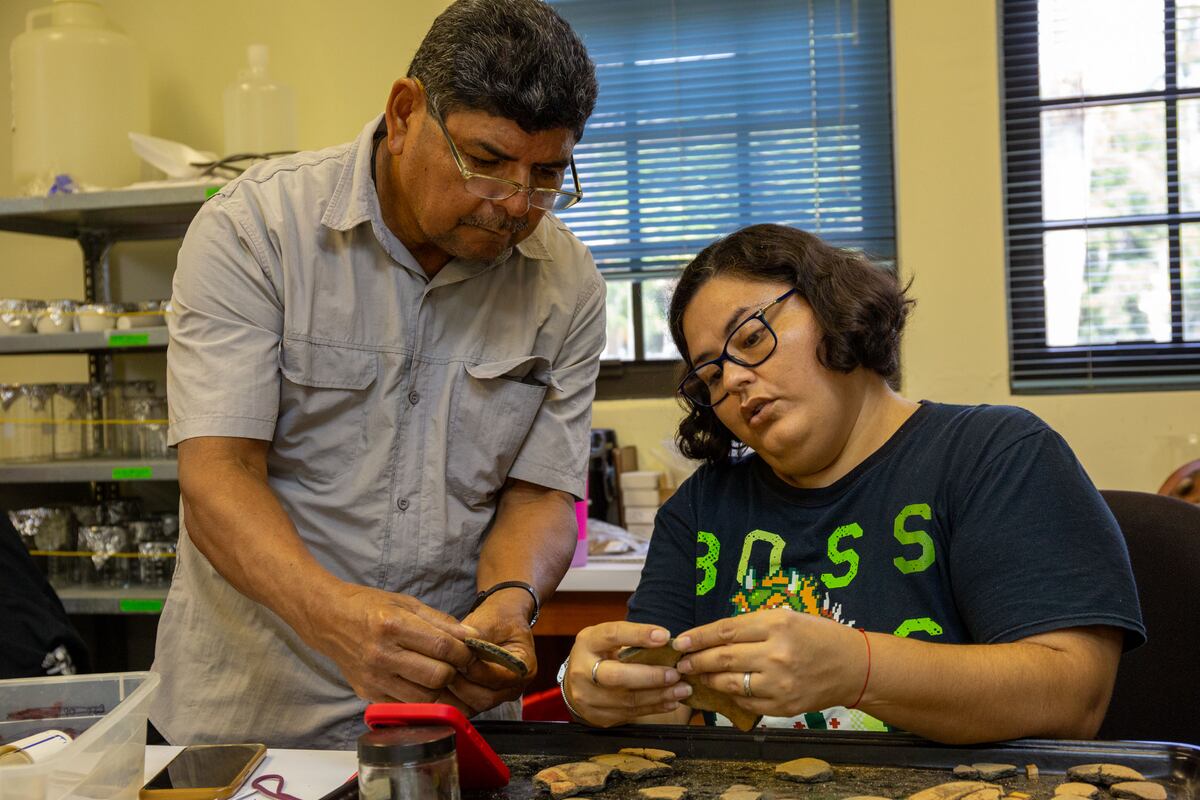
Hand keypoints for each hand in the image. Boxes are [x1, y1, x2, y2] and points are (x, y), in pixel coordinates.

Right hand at [302, 583, 475, 707]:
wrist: (328, 620)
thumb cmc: (370, 607)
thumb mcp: (407, 603)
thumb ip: (441, 621)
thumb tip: (472, 636)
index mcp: (392, 625)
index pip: (442, 647)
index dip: (465, 652)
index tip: (471, 652)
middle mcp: (382, 655)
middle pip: (436, 676)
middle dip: (455, 672)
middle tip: (457, 665)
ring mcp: (374, 678)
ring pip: (424, 698)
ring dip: (441, 690)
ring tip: (442, 677)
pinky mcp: (368, 694)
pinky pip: (405, 706)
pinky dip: (421, 700)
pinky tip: (424, 687)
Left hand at [446, 592, 537, 714]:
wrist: (501, 620)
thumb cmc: (498, 619)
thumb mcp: (489, 621)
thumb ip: (475, 638)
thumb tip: (458, 650)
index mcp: (525, 667)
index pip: (499, 677)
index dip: (477, 670)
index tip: (459, 660)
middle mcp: (515, 687)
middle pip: (485, 698)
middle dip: (461, 684)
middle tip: (442, 669)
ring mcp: (499, 696)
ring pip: (472, 706)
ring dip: (452, 692)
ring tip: (438, 675)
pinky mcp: (483, 699)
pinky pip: (465, 707)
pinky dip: (450, 698)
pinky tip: (437, 684)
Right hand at [565, 622, 691, 727]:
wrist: (575, 684)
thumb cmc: (599, 655)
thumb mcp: (607, 639)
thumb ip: (631, 639)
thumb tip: (667, 642)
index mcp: (587, 643)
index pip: (613, 635)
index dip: (639, 635)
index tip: (665, 637)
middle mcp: (583, 670)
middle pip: (617, 676)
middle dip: (650, 676)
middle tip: (675, 673)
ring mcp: (588, 697)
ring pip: (627, 699)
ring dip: (659, 695)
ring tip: (682, 689)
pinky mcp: (598, 716)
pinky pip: (630, 713)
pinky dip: (654, 707)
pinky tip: (671, 701)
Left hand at [674, 608, 867, 718]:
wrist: (853, 667)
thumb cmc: (817, 637)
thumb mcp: (786, 618)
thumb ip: (751, 626)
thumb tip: (712, 636)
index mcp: (777, 625)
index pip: (725, 631)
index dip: (698, 636)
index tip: (680, 641)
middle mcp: (776, 654)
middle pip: (722, 657)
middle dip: (696, 660)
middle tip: (681, 662)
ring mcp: (779, 683)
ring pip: (729, 683)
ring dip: (708, 679)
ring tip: (697, 675)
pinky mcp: (782, 706)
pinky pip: (745, 702)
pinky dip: (729, 696)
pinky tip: (722, 689)